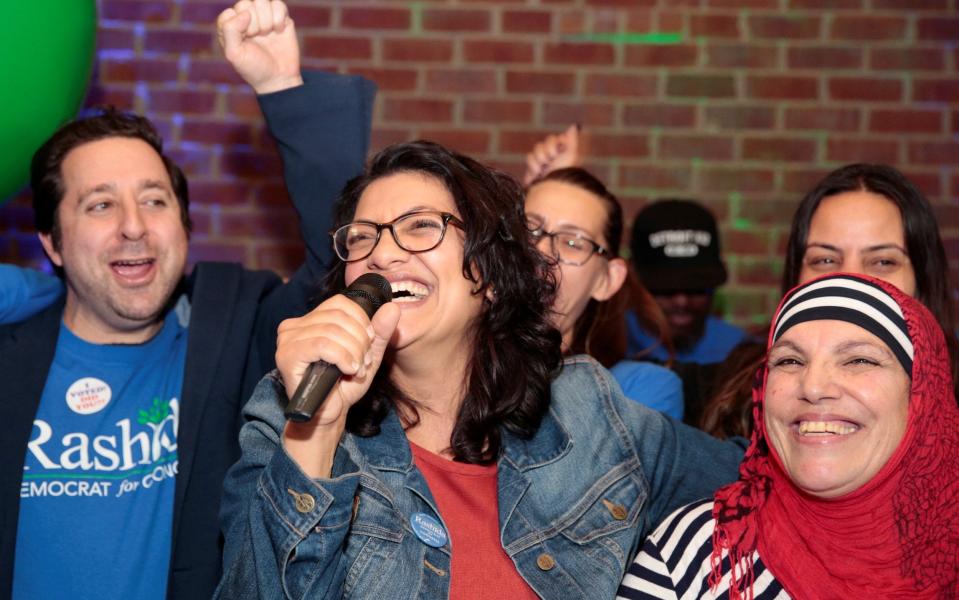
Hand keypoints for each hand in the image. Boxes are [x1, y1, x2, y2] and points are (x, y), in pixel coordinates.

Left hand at [217, 0, 303, 93]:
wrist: (279, 78)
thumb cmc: (254, 68)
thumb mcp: (234, 54)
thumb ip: (230, 30)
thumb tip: (245, 13)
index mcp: (230, 26)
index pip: (229, 13)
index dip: (238, 27)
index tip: (245, 42)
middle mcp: (246, 18)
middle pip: (246, 3)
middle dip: (253, 24)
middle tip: (257, 38)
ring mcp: (264, 16)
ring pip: (262, 0)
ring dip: (266, 19)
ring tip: (267, 34)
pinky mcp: (281, 17)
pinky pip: (278, 4)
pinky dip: (279, 18)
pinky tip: (279, 31)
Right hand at [275, 294, 400, 427]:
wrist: (328, 416)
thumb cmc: (343, 386)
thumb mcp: (367, 355)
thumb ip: (380, 332)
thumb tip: (392, 307)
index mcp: (308, 321)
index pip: (340, 303)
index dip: (361, 321)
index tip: (369, 343)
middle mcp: (293, 326)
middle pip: (338, 316)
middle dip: (360, 340)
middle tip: (364, 361)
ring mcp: (287, 340)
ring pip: (333, 331)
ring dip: (354, 352)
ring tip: (356, 369)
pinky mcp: (287, 356)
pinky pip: (323, 345)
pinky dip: (343, 357)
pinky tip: (348, 370)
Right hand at [523, 124, 581, 184]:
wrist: (551, 189)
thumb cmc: (563, 173)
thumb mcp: (570, 155)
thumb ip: (572, 140)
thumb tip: (574, 125)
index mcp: (562, 151)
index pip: (552, 139)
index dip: (552, 145)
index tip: (556, 154)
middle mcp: (552, 156)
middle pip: (542, 144)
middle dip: (545, 153)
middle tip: (549, 162)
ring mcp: (542, 162)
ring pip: (534, 151)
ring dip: (539, 161)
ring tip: (543, 171)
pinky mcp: (533, 168)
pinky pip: (529, 158)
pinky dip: (533, 167)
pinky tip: (537, 175)